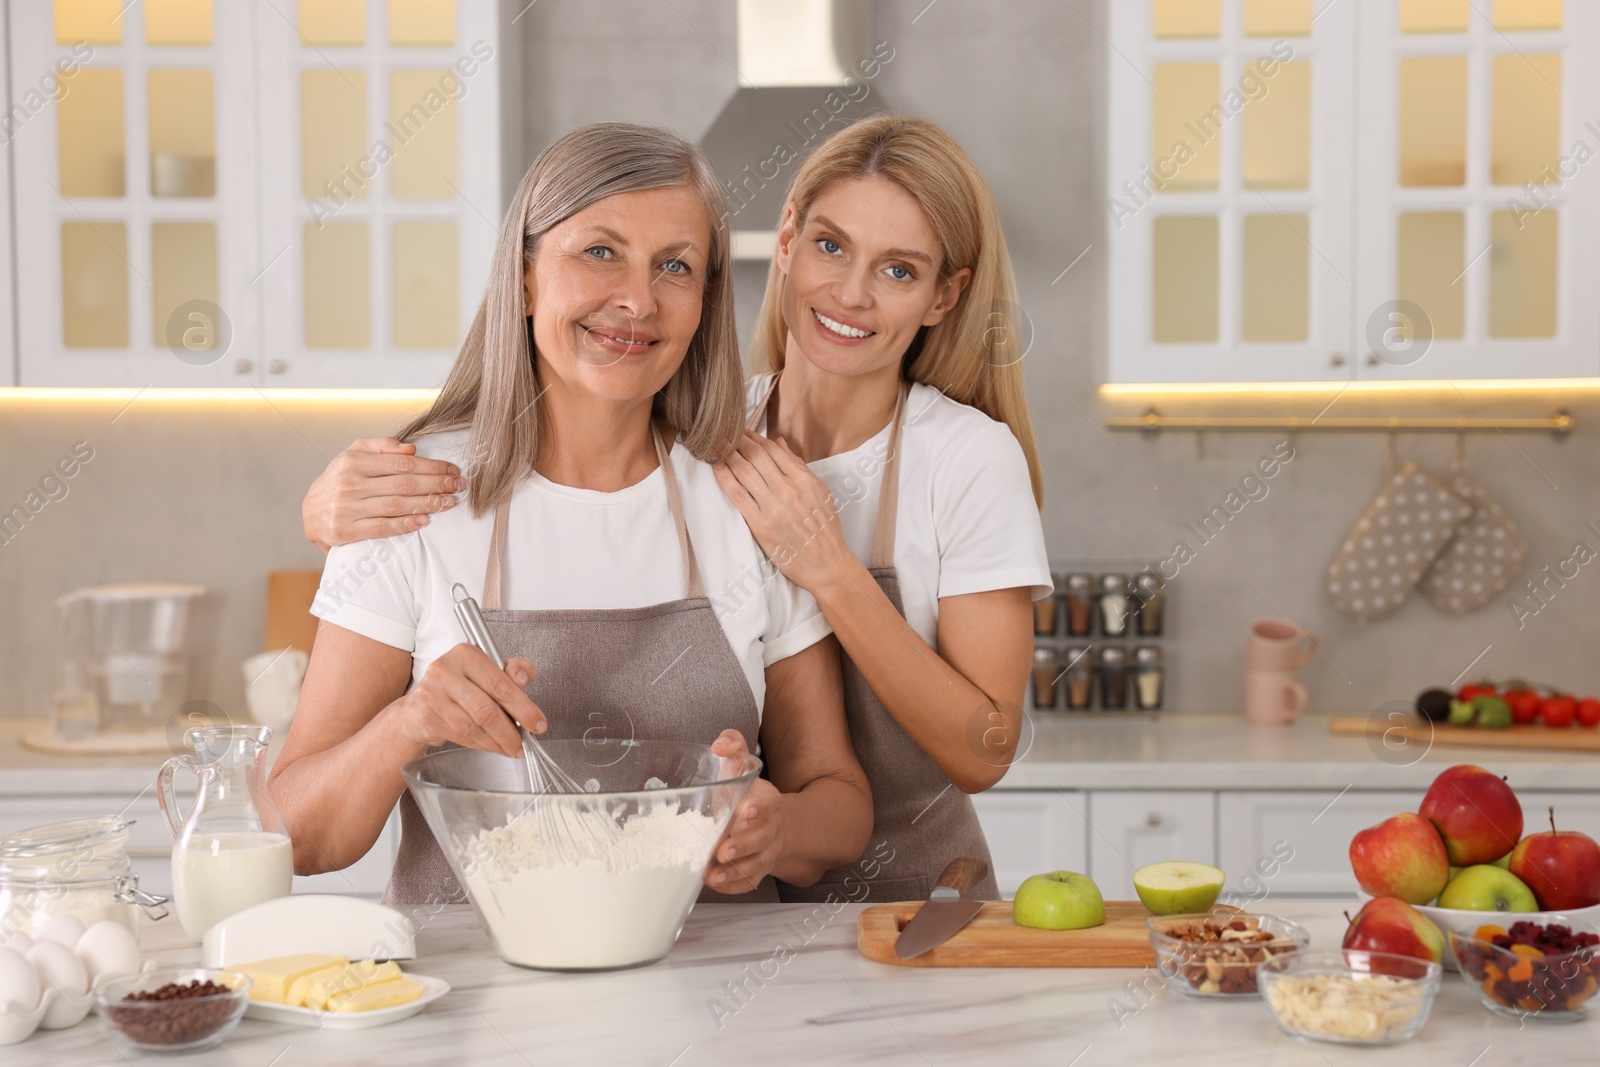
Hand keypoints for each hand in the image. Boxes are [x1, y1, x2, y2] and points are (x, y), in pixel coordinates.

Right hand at [303, 438, 464, 550]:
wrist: (310, 512)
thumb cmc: (339, 480)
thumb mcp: (353, 454)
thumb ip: (381, 447)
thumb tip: (411, 448)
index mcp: (353, 461)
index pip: (401, 463)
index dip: (431, 466)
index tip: (451, 469)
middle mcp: (349, 484)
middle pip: (403, 483)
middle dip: (436, 484)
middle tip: (458, 486)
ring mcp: (346, 509)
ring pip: (396, 505)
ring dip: (428, 504)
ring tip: (449, 502)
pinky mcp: (346, 531)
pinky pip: (382, 527)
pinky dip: (406, 524)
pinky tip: (424, 520)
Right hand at [392, 644, 544, 757]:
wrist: (422, 703)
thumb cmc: (463, 685)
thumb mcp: (491, 670)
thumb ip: (515, 670)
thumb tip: (523, 678)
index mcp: (466, 654)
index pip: (501, 685)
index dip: (523, 708)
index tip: (537, 724)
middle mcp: (445, 671)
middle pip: (487, 710)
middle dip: (510, 732)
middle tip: (523, 744)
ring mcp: (432, 695)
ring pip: (474, 727)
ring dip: (497, 742)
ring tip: (510, 747)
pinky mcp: (427, 717)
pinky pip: (462, 737)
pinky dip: (482, 745)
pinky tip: (491, 745)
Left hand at [704, 730, 784, 893]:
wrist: (768, 819)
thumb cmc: (747, 791)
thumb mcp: (741, 764)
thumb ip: (732, 745)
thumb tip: (720, 746)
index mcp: (769, 799)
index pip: (769, 802)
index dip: (759, 807)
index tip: (744, 810)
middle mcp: (771, 826)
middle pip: (764, 838)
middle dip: (744, 845)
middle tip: (722, 850)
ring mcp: (767, 850)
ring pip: (758, 863)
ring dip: (736, 871)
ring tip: (712, 874)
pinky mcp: (758, 868)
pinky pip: (751, 880)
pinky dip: (734, 885)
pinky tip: (715, 884)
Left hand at [712, 431, 853, 590]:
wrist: (826, 564)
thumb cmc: (825, 529)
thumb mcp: (821, 492)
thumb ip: (799, 467)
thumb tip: (780, 444)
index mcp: (804, 480)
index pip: (773, 450)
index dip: (755, 437)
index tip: (744, 431)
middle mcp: (787, 490)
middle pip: (755, 456)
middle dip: (738, 441)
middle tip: (725, 432)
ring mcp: (772, 507)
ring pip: (744, 472)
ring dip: (728, 454)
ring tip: (718, 445)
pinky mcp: (760, 524)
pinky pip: (737, 495)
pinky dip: (725, 478)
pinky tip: (717, 467)